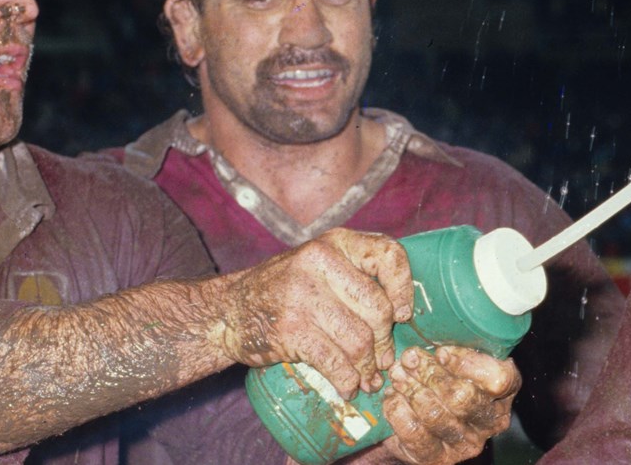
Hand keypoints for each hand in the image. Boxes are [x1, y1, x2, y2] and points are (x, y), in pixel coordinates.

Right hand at [218, 228, 413, 397]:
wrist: (226, 312)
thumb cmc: (281, 290)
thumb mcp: (317, 264)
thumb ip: (354, 274)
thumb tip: (401, 312)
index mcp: (335, 242)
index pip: (388, 255)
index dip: (404, 288)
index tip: (403, 315)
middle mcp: (320, 262)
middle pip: (378, 309)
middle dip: (384, 343)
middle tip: (382, 361)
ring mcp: (303, 295)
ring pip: (360, 340)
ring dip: (367, 368)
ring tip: (366, 379)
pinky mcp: (291, 328)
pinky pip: (335, 361)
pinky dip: (346, 380)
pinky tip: (346, 387)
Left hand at [377, 346, 518, 464]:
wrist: (416, 423)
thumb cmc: (441, 378)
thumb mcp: (455, 358)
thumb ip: (456, 342)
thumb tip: (434, 313)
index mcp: (504, 390)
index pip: (499, 380)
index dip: (469, 365)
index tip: (441, 351)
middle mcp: (491, 420)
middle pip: (463, 397)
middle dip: (431, 374)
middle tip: (410, 358)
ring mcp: (466, 442)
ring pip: (436, 415)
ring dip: (412, 390)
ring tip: (398, 373)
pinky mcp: (438, 458)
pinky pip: (415, 433)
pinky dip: (398, 411)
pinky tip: (393, 396)